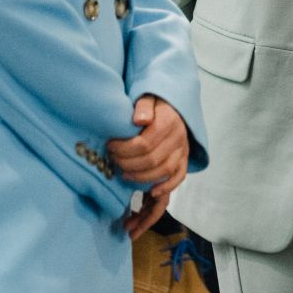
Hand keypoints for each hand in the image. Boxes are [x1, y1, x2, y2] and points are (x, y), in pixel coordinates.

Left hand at [110, 96, 189, 235]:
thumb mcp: (148, 96)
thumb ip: (143, 105)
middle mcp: (178, 139)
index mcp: (168, 123)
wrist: (176, 105)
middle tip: (112, 163)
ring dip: (142, 179)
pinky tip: (149, 196)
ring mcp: (182, 152)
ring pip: (164, 173)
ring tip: (123, 178)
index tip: (109, 147)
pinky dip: (165, 188)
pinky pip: (178, 179)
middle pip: (152, 161)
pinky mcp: (183, 161)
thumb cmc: (156, 103)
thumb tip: (139, 120)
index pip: (144, 144)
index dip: (124, 149)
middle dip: (128, 165)